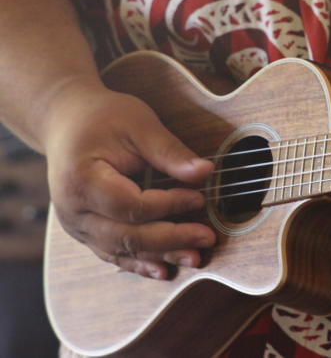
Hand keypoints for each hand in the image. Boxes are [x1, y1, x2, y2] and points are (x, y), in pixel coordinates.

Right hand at [44, 82, 215, 278]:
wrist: (66, 121)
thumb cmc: (103, 118)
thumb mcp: (139, 125)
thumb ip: (170, 152)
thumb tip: (205, 172)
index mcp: (82, 179)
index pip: (131, 205)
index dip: (169, 205)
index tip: (199, 199)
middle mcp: (74, 209)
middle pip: (127, 235)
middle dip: (171, 239)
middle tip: (207, 238)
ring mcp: (77, 225)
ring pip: (122, 250)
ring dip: (161, 256)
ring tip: (195, 257)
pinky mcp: (85, 232)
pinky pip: (113, 254)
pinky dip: (140, 264)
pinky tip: (164, 271)